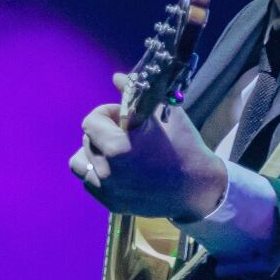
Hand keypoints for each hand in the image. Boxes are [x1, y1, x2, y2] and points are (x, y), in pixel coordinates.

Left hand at [71, 74, 226, 220]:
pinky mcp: (110, 203)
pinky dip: (97, 172)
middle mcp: (108, 171)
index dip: (107, 114)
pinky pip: (88, 181)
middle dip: (103, 132)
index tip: (124, 117)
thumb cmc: (183, 146)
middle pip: (87, 139)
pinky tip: (117, 168)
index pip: (90, 121)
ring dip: (95, 152)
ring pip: (80, 161)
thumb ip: (134, 95)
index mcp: (118, 147)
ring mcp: (108, 190)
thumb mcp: (162, 114)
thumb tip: (116, 77)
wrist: (198, 188)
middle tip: (126, 133)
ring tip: (116, 152)